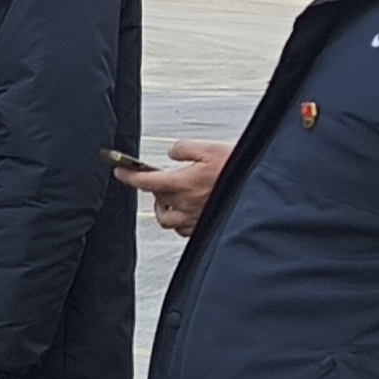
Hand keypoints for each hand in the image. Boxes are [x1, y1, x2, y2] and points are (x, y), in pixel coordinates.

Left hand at [114, 141, 228, 236]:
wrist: (258, 191)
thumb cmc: (238, 170)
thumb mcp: (209, 149)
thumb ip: (184, 149)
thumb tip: (173, 153)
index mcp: (182, 184)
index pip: (145, 182)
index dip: (128, 177)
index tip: (119, 171)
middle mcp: (185, 205)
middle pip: (157, 201)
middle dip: (156, 191)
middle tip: (164, 180)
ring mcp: (194, 220)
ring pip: (167, 219)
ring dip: (166, 208)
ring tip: (175, 197)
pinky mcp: (203, 229)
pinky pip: (183, 229)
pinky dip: (181, 220)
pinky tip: (191, 209)